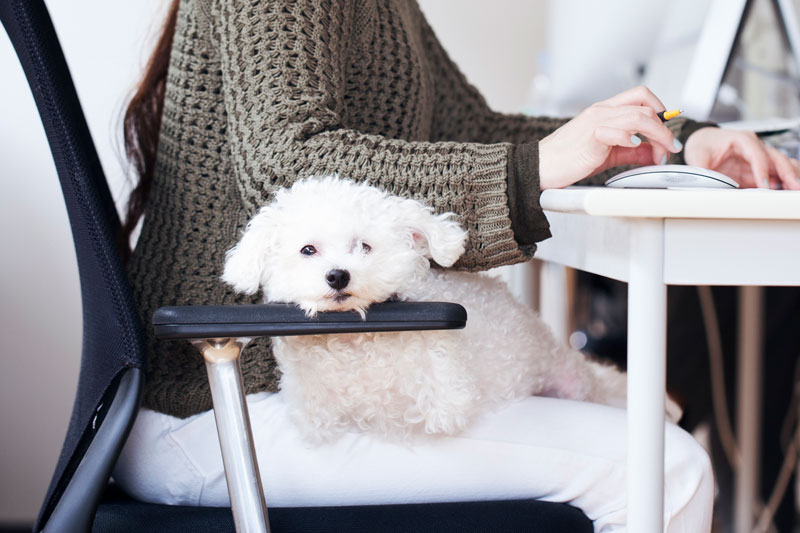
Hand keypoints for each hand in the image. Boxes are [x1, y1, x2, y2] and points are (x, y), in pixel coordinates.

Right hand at [539, 86, 682, 188]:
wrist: (539, 167)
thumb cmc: (567, 159)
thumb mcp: (608, 154)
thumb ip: (632, 152)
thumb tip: (654, 153)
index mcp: (605, 111)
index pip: (641, 96)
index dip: (662, 111)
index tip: (668, 133)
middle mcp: (602, 111)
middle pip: (645, 103)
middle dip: (665, 127)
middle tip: (669, 147)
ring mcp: (595, 121)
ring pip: (638, 115)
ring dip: (657, 134)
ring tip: (661, 153)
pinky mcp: (590, 136)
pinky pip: (615, 130)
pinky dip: (630, 137)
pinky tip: (635, 146)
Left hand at [684, 127, 799, 189]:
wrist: (702, 141)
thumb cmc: (702, 144)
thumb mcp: (697, 156)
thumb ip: (701, 169)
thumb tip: (703, 181)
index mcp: (741, 139)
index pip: (757, 154)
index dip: (762, 170)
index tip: (765, 184)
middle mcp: (753, 146)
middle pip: (775, 158)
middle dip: (787, 172)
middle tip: (795, 186)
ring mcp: (757, 157)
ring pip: (780, 165)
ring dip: (789, 176)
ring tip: (796, 188)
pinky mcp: (756, 168)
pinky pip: (774, 174)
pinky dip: (782, 181)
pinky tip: (788, 190)